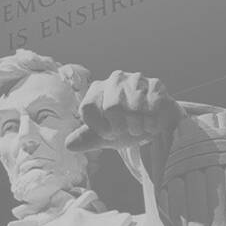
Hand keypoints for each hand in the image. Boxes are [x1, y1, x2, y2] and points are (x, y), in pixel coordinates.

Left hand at [65, 70, 183, 151]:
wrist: (153, 122)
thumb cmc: (123, 127)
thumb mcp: (102, 136)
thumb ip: (85, 139)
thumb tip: (69, 145)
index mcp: (96, 89)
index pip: (88, 109)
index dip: (99, 128)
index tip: (109, 133)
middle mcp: (114, 80)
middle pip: (113, 107)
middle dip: (121, 127)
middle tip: (127, 131)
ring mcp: (135, 79)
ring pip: (135, 109)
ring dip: (138, 127)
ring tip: (140, 127)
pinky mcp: (155, 84)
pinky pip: (153, 108)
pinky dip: (152, 123)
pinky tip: (152, 124)